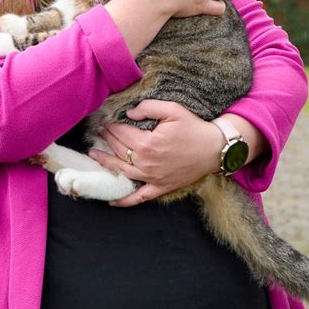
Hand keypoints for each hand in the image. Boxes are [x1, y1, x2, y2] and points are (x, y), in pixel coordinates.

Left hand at [88, 100, 222, 206]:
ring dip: (106, 163)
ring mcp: (152, 177)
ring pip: (122, 171)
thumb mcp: (173, 110)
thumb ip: (149, 107)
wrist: (214, 149)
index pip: (121, 134)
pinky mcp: (160, 187)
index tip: (104, 120)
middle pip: (119, 150)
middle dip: (106, 139)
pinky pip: (139, 197)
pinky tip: (111, 201)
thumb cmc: (194, 127)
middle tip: (98, 132)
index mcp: (148, 143)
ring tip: (94, 155)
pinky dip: (124, 201)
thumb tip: (129, 112)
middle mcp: (147, 163)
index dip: (110, 126)